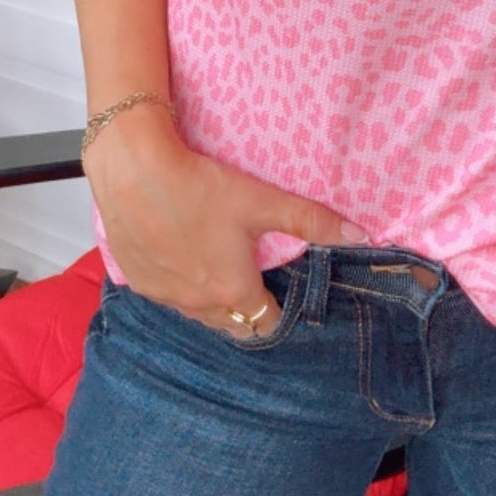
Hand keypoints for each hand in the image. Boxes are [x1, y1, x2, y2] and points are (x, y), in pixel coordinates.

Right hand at [84, 107, 367, 336]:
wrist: (135, 172)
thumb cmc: (201, 187)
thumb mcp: (263, 202)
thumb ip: (312, 221)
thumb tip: (360, 235)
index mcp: (234, 292)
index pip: (265, 323)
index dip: (277, 308)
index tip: (280, 289)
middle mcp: (198, 305)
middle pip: (231, 323)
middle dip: (246, 308)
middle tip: (251, 274)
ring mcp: (164, 296)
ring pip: (196, 312)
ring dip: (210, 297)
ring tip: (216, 261)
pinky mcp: (136, 281)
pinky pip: (165, 295)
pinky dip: (177, 283)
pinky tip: (180, 252)